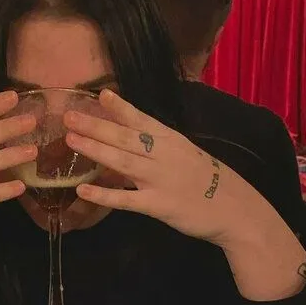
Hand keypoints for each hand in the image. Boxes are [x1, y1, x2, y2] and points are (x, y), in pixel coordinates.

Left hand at [64, 89, 258, 247]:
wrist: (237, 210)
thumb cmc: (208, 182)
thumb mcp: (186, 155)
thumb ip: (159, 147)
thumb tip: (129, 137)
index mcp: (172, 140)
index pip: (143, 119)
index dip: (121, 107)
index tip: (101, 94)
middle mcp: (165, 155)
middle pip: (126, 137)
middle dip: (96, 125)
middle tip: (68, 115)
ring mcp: (161, 179)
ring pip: (123, 161)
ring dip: (96, 149)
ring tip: (70, 140)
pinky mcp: (159, 205)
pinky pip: (127, 199)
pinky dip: (104, 195)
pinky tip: (83, 191)